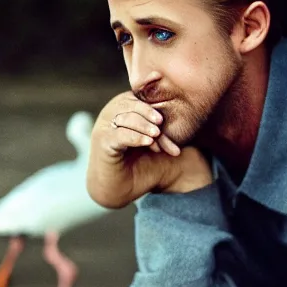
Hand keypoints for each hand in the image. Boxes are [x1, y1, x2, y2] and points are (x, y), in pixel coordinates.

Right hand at [87, 91, 211, 207]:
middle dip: (149, 116)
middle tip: (162, 126)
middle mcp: (111, 114)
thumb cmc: (139, 164)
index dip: (154, 108)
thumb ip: (162, 127)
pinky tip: (148, 142)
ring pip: (126, 118)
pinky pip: (119, 135)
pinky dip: (135, 137)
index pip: (139, 98)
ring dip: (144, 126)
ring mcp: (104, 127)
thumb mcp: (155, 142)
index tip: (167, 122)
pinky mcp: (102, 143)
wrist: (122, 189)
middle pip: (132, 105)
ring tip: (156, 135)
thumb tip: (184, 119)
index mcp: (123, 108)